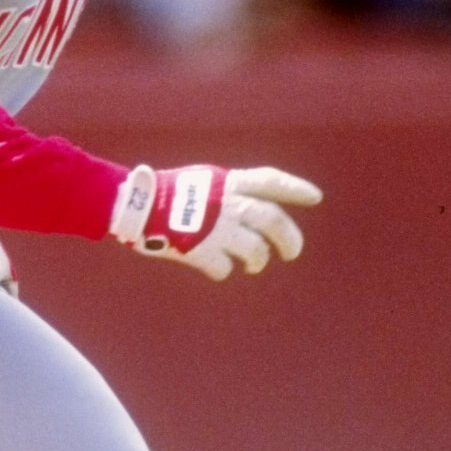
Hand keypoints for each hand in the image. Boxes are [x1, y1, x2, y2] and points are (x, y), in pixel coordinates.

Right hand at [110, 164, 322, 280]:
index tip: (316, 198)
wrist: (134, 205)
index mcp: (228, 182)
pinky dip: (224, 271)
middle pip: (273, 221)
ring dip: (259, 261)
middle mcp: (227, 203)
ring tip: (254, 265)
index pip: (271, 181)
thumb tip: (252, 208)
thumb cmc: (164, 191)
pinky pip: (223, 268)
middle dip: (290, 239)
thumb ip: (229, 191)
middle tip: (292, 253)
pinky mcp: (200, 250)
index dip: (296, 189)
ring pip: (255, 250)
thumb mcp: (203, 179)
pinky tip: (219, 269)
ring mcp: (215, 228)